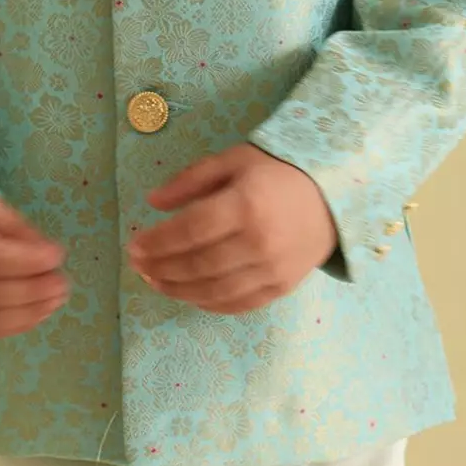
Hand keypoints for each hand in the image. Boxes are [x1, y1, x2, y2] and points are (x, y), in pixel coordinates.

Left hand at [126, 143, 338, 313]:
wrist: (333, 195)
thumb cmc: (276, 171)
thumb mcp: (233, 160)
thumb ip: (191, 180)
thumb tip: (152, 202)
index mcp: (246, 205)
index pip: (191, 230)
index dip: (158, 242)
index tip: (133, 245)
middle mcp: (259, 242)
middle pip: (198, 264)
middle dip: (161, 268)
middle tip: (137, 265)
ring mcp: (272, 270)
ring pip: (214, 290)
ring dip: (178, 290)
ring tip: (154, 281)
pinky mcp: (281, 288)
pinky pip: (237, 304)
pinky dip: (207, 303)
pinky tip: (188, 294)